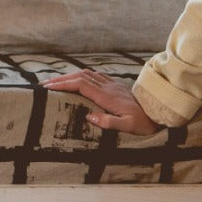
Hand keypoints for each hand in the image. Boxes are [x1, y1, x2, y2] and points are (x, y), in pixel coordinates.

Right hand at [40, 70, 160, 134]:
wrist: (157, 113)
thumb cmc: (143, 123)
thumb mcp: (127, 126)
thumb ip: (109, 122)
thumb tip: (89, 118)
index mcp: (107, 96)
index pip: (81, 85)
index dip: (64, 84)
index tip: (48, 88)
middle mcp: (107, 87)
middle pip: (80, 76)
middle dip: (61, 79)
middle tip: (44, 85)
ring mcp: (111, 85)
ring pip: (86, 74)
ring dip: (69, 76)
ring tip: (55, 82)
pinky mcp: (115, 85)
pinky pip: (94, 76)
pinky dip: (81, 75)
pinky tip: (75, 80)